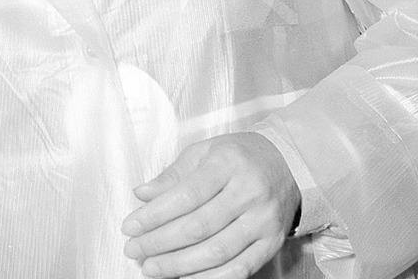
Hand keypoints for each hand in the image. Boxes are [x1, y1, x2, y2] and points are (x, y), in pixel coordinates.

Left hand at [122, 132, 299, 278]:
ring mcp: (263, 221)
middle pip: (198, 227)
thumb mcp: (204, 152)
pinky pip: (239, 269)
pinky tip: (185, 278)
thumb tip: (141, 194)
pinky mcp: (271, 243)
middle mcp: (248, 193)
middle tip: (134, 251)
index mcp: (227, 164)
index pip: (185, 195)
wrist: (288, 164)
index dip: (154, 215)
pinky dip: (210, 278)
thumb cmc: (238, 156)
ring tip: (151, 268)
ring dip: (179, 265)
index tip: (130, 227)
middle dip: (160, 243)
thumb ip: (172, 175)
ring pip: (217, 252)